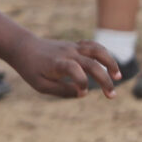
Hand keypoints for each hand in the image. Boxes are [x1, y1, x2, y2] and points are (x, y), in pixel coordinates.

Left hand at [1, 37, 121, 98]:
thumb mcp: (40, 85)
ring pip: (97, 50)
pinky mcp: (75, 46)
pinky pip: (93, 46)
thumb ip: (62, 91)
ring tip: (118, 76)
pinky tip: (109, 66)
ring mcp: (73, 47)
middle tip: (112, 96)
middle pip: (92, 63)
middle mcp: (67, 54)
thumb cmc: (30, 68)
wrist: (23, 46)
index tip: (82, 92)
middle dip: (104, 80)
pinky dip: (103, 54)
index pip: (73, 69)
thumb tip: (83, 93)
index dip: (81, 81)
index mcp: (57, 63)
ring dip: (110, 62)